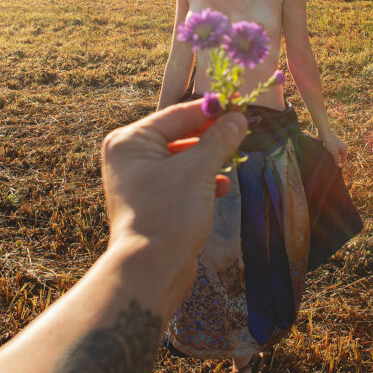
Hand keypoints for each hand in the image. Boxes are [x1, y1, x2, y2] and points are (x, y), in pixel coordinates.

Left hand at [102, 100, 246, 270]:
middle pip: (179, 134)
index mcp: (130, 141)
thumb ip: (219, 139)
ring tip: (234, 157)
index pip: (177, 114)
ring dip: (209, 159)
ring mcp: (139, 180)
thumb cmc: (169, 213)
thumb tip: (238, 117)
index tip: (238, 102)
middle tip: (242, 127)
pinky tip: (222, 187)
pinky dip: (201, 180)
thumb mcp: (198, 170)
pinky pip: (181, 180)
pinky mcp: (152, 201)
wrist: (151, 270)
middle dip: (211, 135)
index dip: (211, 109)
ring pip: (183, 158)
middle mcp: (130, 157)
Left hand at [318, 128, 347, 167]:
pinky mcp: (332, 143)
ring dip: (333, 156)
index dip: (340, 163)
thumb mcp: (334, 153)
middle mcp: (342, 146)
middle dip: (336, 160)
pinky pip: (333, 150)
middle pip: (340, 156)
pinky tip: (326, 154)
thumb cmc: (330, 142)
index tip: (335, 167)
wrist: (324, 133)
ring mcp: (337, 144)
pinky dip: (330, 153)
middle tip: (331, 164)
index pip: (344, 159)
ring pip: (336, 153)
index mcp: (344, 148)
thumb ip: (337, 160)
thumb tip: (340, 167)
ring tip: (328, 159)